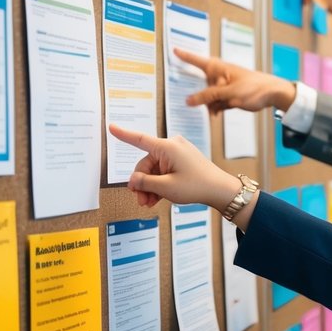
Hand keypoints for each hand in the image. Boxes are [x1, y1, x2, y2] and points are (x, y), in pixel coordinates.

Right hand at [108, 124, 239, 209]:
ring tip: (149, 203)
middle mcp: (172, 146)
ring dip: (150, 187)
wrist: (221, 190)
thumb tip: (131, 180)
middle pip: (146, 164)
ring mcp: (178, 153)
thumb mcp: (166, 187)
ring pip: (154, 170)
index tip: (110, 126)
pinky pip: (164, 171)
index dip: (123, 134)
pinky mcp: (182, 161)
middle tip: (141, 201)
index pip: (139, 140)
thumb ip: (144, 182)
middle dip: (142, 183)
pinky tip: (156, 199)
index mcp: (167, 147)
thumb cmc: (197, 186)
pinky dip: (159, 184)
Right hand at [175, 47, 295, 113]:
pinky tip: (217, 114)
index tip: (174, 50)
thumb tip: (189, 100)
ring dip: (210, 104)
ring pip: (209, 95)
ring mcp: (225, 86)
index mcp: (219, 69)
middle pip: (202, 84)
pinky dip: (216, 108)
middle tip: (210, 101)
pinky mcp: (229, 95)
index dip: (186, 56)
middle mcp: (220, 76)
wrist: (273, 94)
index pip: (198, 61)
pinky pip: (217, 102)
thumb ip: (209, 96)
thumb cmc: (254, 88)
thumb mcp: (229, 93)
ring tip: (216, 111)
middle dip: (202, 95)